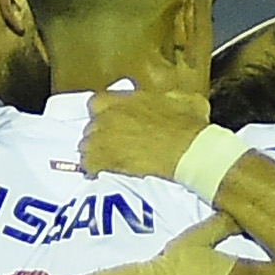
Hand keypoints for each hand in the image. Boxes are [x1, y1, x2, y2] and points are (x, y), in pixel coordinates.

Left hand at [79, 85, 209, 180]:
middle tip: (114, 146)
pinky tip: (104, 176)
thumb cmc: (188, 125)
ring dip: (95, 154)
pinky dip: (94, 171)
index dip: (103, 113)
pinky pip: (88, 166)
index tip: (112, 121)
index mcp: (124, 100)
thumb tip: (171, 99)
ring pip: (86, 147)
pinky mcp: (102, 162)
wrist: (186, 153)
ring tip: (109, 163)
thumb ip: (170, 98)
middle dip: (99, 136)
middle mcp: (107, 117)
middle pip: (90, 127)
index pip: (96, 102)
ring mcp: (102, 140)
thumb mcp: (185, 101)